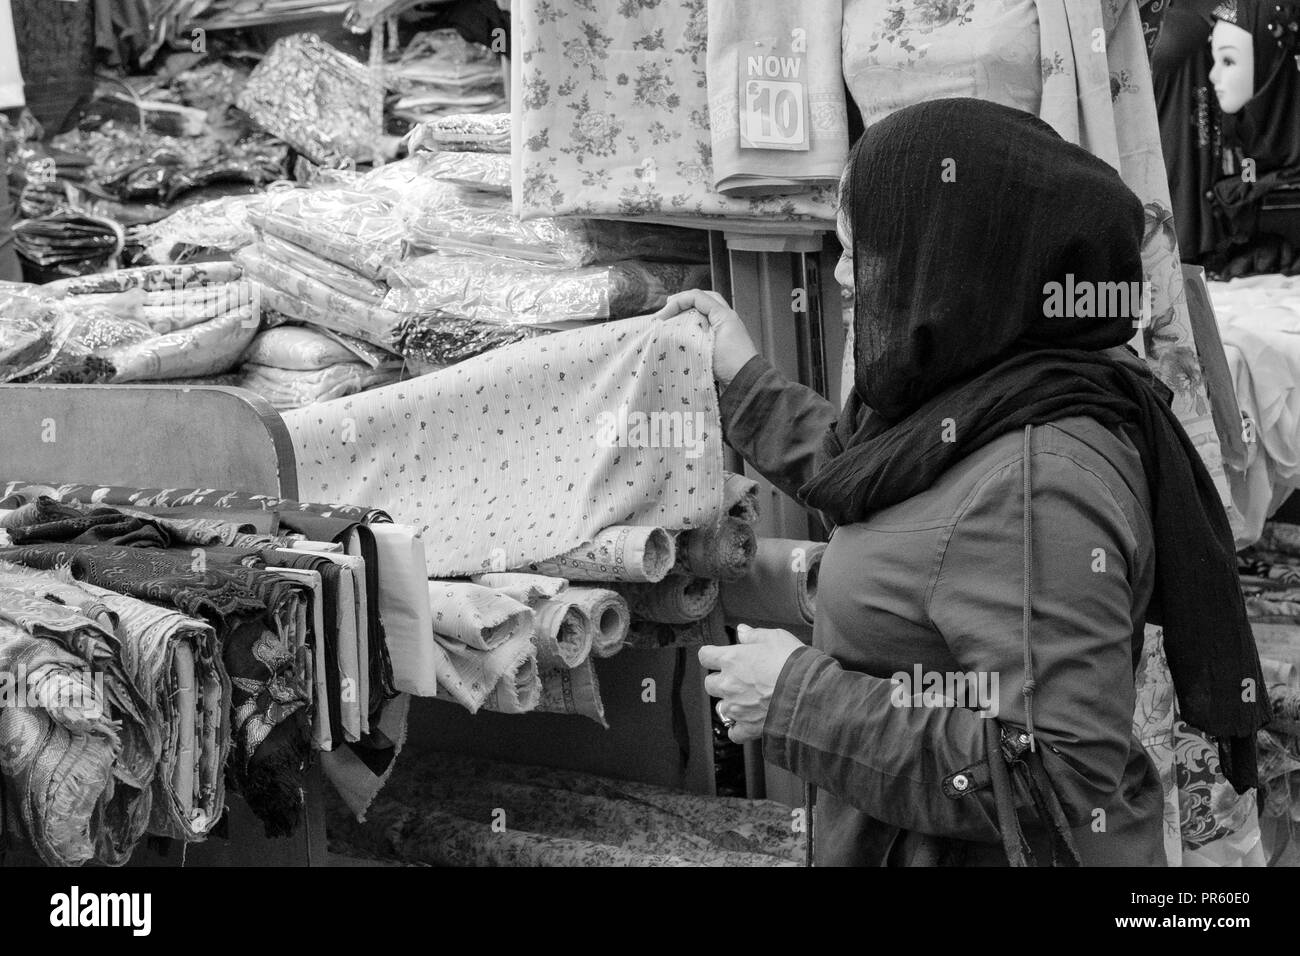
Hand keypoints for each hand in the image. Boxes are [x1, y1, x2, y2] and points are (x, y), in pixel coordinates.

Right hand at [650, 289, 758, 389]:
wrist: (746, 381)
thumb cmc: (731, 363)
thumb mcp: (708, 344)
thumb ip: (691, 332)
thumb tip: (673, 329)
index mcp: (723, 314)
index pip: (696, 297)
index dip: (677, 302)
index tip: (662, 317)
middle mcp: (726, 318)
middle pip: (702, 299)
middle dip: (684, 300)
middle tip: (668, 308)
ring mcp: (725, 328)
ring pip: (705, 310)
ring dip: (689, 311)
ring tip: (674, 319)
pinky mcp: (723, 341)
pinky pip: (707, 324)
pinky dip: (694, 324)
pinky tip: (685, 332)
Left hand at [699, 624, 803, 742]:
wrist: (808, 692)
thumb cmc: (792, 663)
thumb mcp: (775, 638)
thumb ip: (754, 635)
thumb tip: (742, 631)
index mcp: (731, 659)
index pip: (705, 656)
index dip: (711, 655)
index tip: (718, 656)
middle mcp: (728, 684)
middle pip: (710, 683)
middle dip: (720, 680)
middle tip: (738, 678)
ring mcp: (736, 707)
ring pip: (721, 707)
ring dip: (730, 703)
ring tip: (747, 700)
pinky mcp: (748, 727)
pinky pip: (734, 733)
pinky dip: (738, 729)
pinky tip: (747, 722)